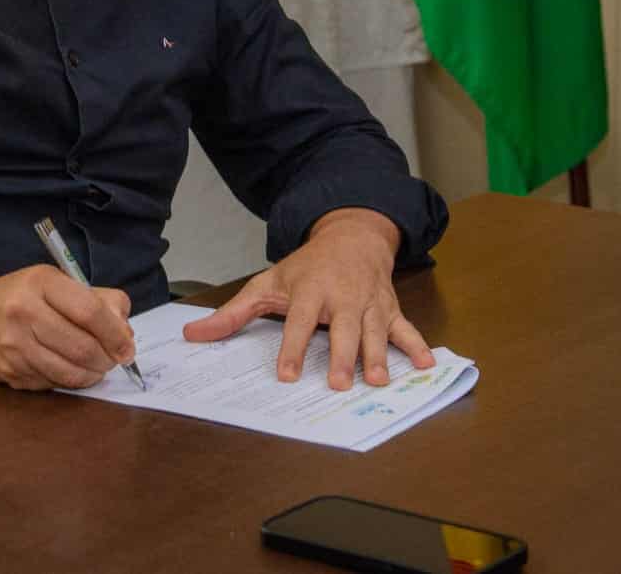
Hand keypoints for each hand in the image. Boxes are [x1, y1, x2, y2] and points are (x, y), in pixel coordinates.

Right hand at [0, 265, 134, 389]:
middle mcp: (24, 312)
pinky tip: (71, 371)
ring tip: (97, 367)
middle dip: (108, 359)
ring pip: (69, 371)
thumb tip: (125, 330)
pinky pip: (52, 383)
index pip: (89, 311)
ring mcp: (14, 345)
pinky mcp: (9, 371)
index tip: (127, 346)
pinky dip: (70, 381)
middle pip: (82, 346)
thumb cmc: (18, 297)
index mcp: (41, 283)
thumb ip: (96, 299)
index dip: (115, 333)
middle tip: (115, 360)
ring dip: (92, 375)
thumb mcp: (54, 282)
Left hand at [182, 208, 433, 389]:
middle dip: (342, 356)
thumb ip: (233, 313)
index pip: (297, 322)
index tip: (286, 374)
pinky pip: (405, 328)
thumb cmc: (307, 267)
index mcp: (309, 290)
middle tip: (340, 384)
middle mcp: (341, 296)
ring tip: (379, 381)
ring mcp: (369, 303)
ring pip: (374, 331)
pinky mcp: (389, 309)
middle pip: (341, 328)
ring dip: (378, 356)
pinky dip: (417, 346)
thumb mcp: (267, 283)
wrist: (351, 237)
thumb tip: (194, 334)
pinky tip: (427, 365)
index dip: (291, 348)